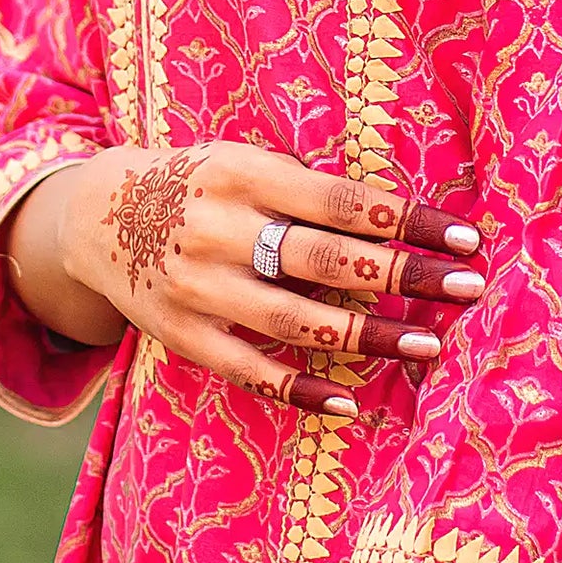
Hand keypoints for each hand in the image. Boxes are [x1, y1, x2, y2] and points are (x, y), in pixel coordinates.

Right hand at [10, 141, 483, 415]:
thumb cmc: (198, 183)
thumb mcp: (242, 160)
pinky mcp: (183, 336)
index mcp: (242, 173)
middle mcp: (219, 230)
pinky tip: (351, 402)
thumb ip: (306, 188)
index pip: (342, 201)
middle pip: (327, 260)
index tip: (466, 238)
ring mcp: (198, 288)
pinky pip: (251, 371)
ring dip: (369, 337)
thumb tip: (402, 220)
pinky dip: (302, 390)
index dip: (408, 220)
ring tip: (429, 345)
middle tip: (468, 287)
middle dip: (404, 276)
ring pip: (297, 321)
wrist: (93, 216)